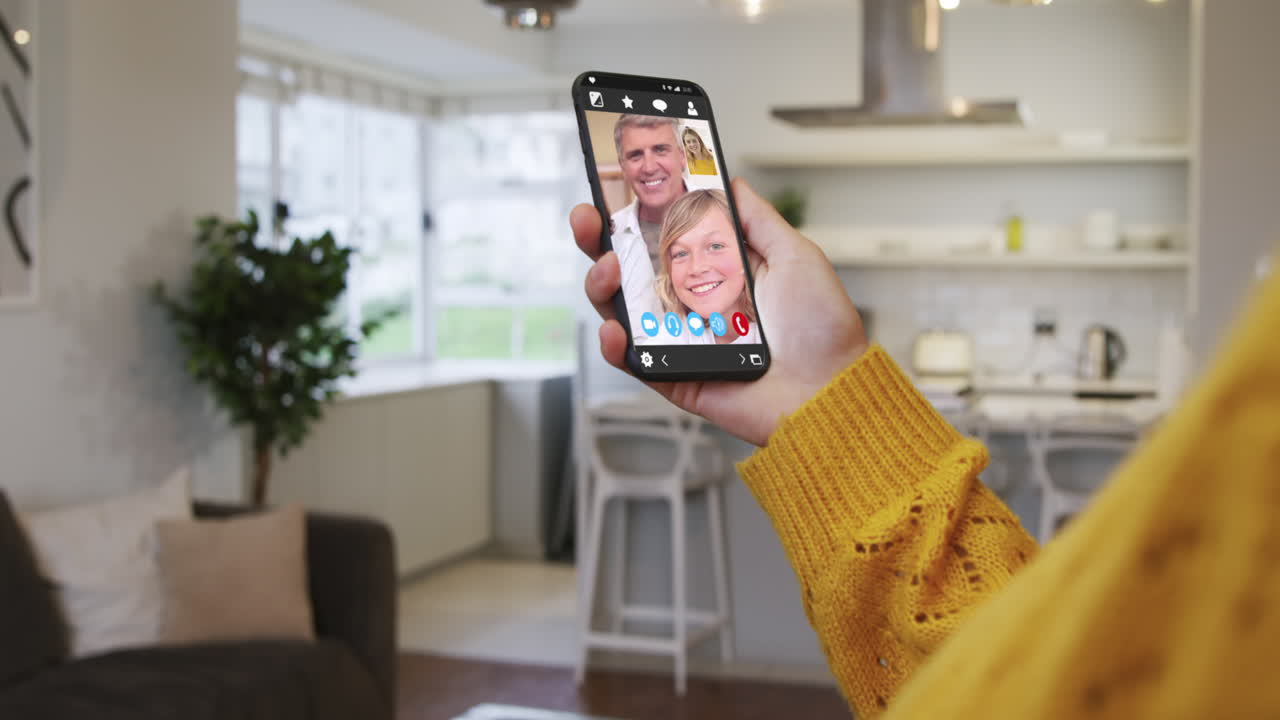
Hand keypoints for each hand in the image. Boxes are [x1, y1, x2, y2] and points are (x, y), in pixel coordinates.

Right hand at [572, 178, 868, 446]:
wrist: (830, 388)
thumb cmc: (821, 328)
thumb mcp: (794, 254)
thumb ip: (756, 218)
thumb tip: (727, 180)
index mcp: (714, 271)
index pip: (660, 236)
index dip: (632, 214)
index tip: (611, 188)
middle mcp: (690, 302)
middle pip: (628, 268)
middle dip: (598, 240)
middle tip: (588, 219)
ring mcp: (678, 340)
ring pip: (621, 309)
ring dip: (601, 284)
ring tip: (609, 268)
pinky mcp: (674, 377)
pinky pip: (632, 361)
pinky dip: (614, 345)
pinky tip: (614, 328)